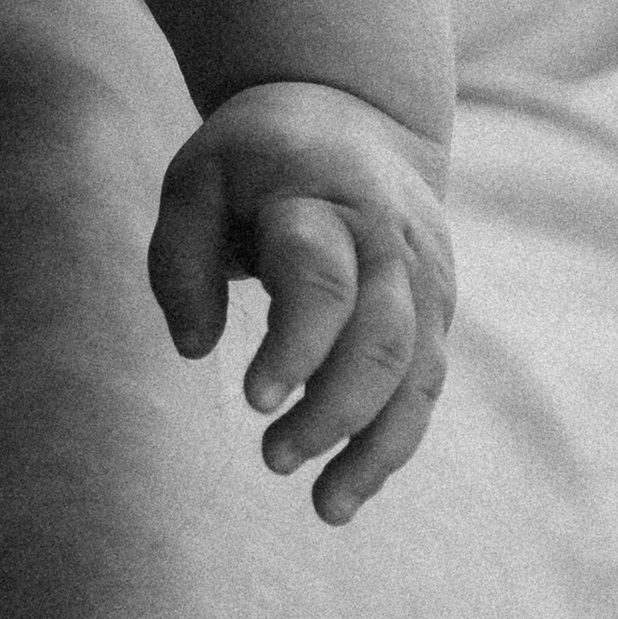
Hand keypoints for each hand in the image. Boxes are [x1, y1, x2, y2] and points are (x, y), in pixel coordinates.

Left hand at [149, 83, 454, 522]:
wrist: (352, 112)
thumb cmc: (253, 158)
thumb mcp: (197, 179)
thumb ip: (180, 259)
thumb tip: (191, 350)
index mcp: (322, 198)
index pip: (321, 281)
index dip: (295, 347)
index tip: (251, 400)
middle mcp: (388, 240)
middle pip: (381, 338)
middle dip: (332, 410)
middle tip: (272, 457)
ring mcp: (425, 276)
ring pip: (417, 373)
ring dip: (373, 445)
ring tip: (322, 506)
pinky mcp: (437, 308)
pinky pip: (426, 385)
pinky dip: (394, 442)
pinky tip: (348, 489)